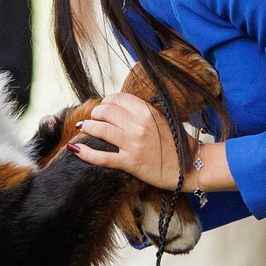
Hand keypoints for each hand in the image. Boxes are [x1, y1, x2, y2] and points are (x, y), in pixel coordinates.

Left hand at [70, 93, 184, 188]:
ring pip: (101, 129)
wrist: (191, 166)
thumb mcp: (161, 119)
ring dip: (87, 127)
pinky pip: (102, 157)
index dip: (106, 101)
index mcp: (148, 112)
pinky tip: (74, 148)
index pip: (118, 99)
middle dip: (95, 113)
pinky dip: (85, 152)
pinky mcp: (131, 163)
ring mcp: (134, 144)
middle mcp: (140, 125)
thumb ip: (142, 112)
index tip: (103, 107)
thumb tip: (119, 106)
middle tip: (93, 118)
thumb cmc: (176, 143)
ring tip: (83, 128)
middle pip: (106, 111)